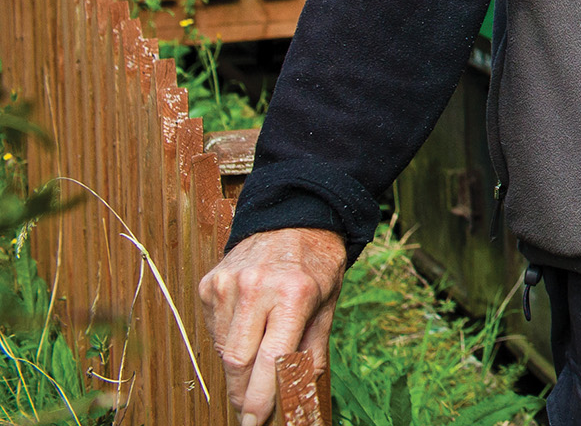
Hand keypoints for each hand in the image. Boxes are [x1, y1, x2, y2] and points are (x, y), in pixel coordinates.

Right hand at [198, 226, 345, 425]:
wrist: (294, 217)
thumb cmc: (316, 264)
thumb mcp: (327, 304)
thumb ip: (311, 352)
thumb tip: (300, 396)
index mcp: (294, 294)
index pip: (271, 359)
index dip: (260, 397)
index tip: (254, 421)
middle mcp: (257, 287)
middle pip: (238, 361)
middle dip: (242, 392)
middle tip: (250, 408)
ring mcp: (228, 284)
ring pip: (223, 348)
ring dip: (236, 366)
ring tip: (255, 359)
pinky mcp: (210, 283)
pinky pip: (214, 328)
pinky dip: (228, 340)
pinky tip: (246, 326)